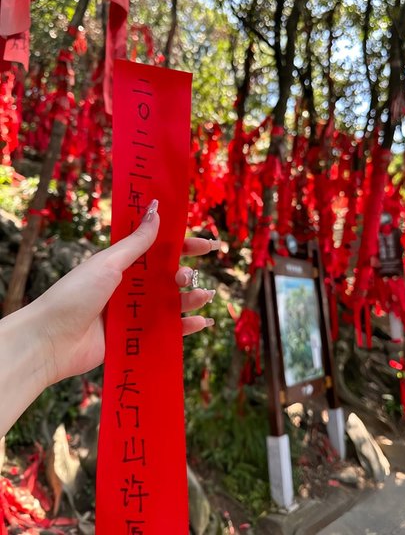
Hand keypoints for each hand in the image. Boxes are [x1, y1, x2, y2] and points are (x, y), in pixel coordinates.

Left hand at [33, 209, 217, 385]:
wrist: (50, 340)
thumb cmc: (75, 295)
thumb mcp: (108, 263)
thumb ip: (137, 241)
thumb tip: (157, 210)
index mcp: (125, 264)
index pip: (162, 251)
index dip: (185, 247)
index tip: (207, 245)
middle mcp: (132, 287)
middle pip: (170, 278)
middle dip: (187, 274)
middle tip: (186, 277)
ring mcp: (135, 312)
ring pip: (173, 303)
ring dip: (191, 299)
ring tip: (201, 296)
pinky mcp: (136, 337)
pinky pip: (168, 331)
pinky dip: (186, 327)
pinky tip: (202, 324)